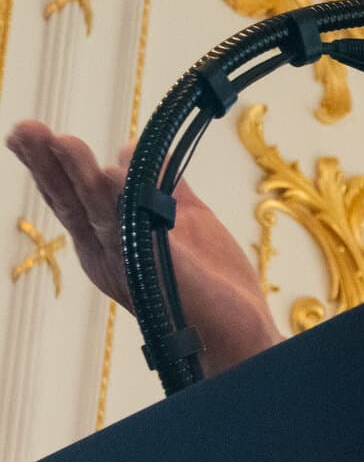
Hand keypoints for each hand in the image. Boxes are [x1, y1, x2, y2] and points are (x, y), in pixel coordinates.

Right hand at [6, 120, 279, 374]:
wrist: (240, 331)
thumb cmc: (211, 284)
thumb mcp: (185, 220)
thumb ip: (163, 185)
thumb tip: (131, 147)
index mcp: (111, 241)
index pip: (75, 198)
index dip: (51, 166)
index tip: (28, 132)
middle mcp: (109, 254)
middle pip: (72, 203)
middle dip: (48, 166)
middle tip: (25, 129)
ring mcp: (130, 263)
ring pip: (97, 213)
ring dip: (79, 176)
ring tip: (62, 141)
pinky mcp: (157, 271)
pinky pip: (135, 232)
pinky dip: (122, 203)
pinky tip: (110, 174)